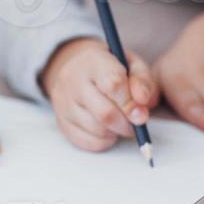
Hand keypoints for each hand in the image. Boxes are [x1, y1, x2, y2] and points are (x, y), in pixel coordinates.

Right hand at [40, 37, 157, 152]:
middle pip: (105, 113)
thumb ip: (142, 82)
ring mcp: (63, 103)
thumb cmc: (112, 68)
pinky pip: (88, 142)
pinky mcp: (61, 122)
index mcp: (93, 60)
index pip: (113, 84)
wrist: (80, 70)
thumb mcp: (132, 65)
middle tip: (135, 123)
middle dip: (127, 124)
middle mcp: (72, 80)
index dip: (131, 103)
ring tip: (120, 121)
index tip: (141, 112)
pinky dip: (105, 141)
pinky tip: (107, 129)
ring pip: (97, 130)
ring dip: (116, 132)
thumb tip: (141, 109)